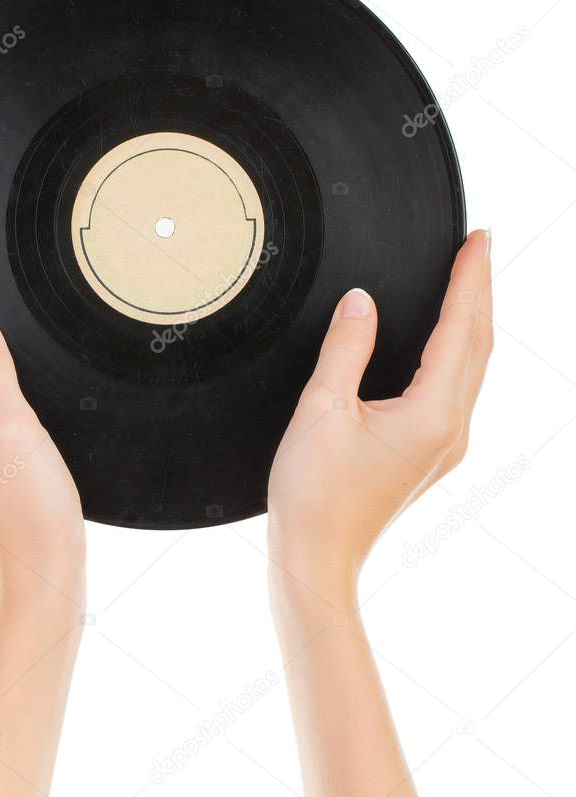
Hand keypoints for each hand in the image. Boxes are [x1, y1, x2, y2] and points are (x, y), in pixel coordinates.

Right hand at [268, 229, 491, 607]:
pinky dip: (458, 350)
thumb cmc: (314, 493)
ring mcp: (445, 444)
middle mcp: (452, 428)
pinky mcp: (430, 453)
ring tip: (467, 280)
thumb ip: (345, 348)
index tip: (479, 238)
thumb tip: (363, 302)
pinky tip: (443, 339)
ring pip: (472, 368)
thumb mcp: (321, 410)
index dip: (471, 279)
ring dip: (473, 320)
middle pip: (480, 346)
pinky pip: (456, 388)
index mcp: (433, 413)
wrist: (318, 558)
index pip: (462, 328)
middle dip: (481, 291)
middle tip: (480, 246)